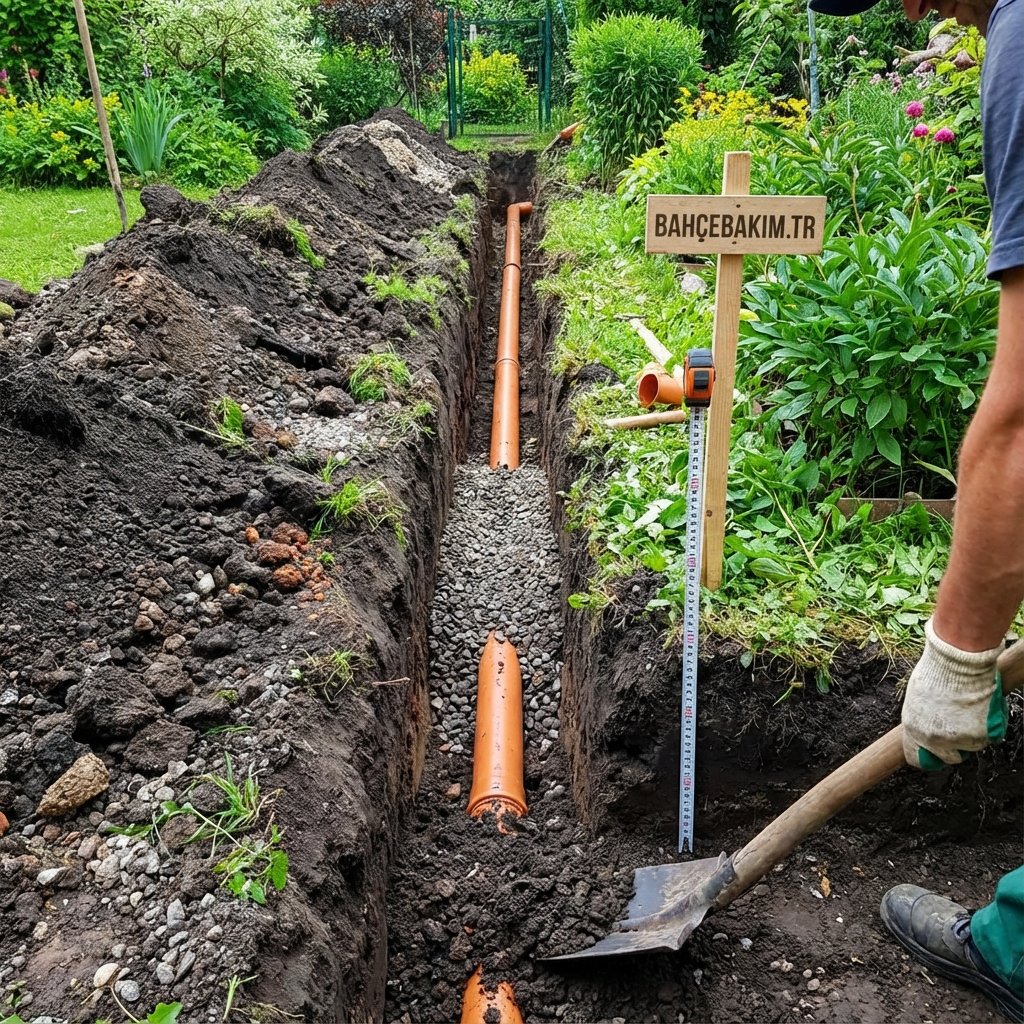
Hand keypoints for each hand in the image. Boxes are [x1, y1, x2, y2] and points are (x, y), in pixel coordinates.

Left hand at [901, 619, 1007, 768]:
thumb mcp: (917, 699)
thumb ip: (922, 718)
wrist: (958, 664)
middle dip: (955, 747)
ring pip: (971, 746)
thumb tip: (927, 725)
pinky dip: (988, 727)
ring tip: (969, 709)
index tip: (935, 752)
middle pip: (948, 757)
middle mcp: (934, 739)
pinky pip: (988, 738)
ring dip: (972, 733)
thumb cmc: (936, 673)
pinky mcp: (980, 735)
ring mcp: (958, 739)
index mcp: (913, 730)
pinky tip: (982, 708)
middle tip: (960, 729)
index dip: (928, 754)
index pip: (917, 758)